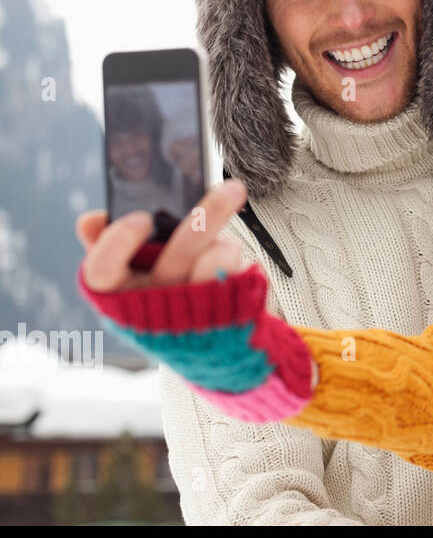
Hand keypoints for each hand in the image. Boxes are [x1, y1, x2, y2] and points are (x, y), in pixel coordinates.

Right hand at [74, 177, 312, 423]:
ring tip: (226, 219)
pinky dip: (234, 256)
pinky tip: (228, 258)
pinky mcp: (227, 321)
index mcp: (117, 297)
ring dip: (224, 238)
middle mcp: (152, 310)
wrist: (210, 348)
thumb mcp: (134, 275)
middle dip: (206, 217)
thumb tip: (91, 220)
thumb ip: (112, 246)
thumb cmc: (163, 299)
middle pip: (175, 258)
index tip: (140, 217)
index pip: (101, 272)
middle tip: (230, 188)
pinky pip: (236, 274)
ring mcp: (192, 318)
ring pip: (215, 260)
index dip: (117, 243)